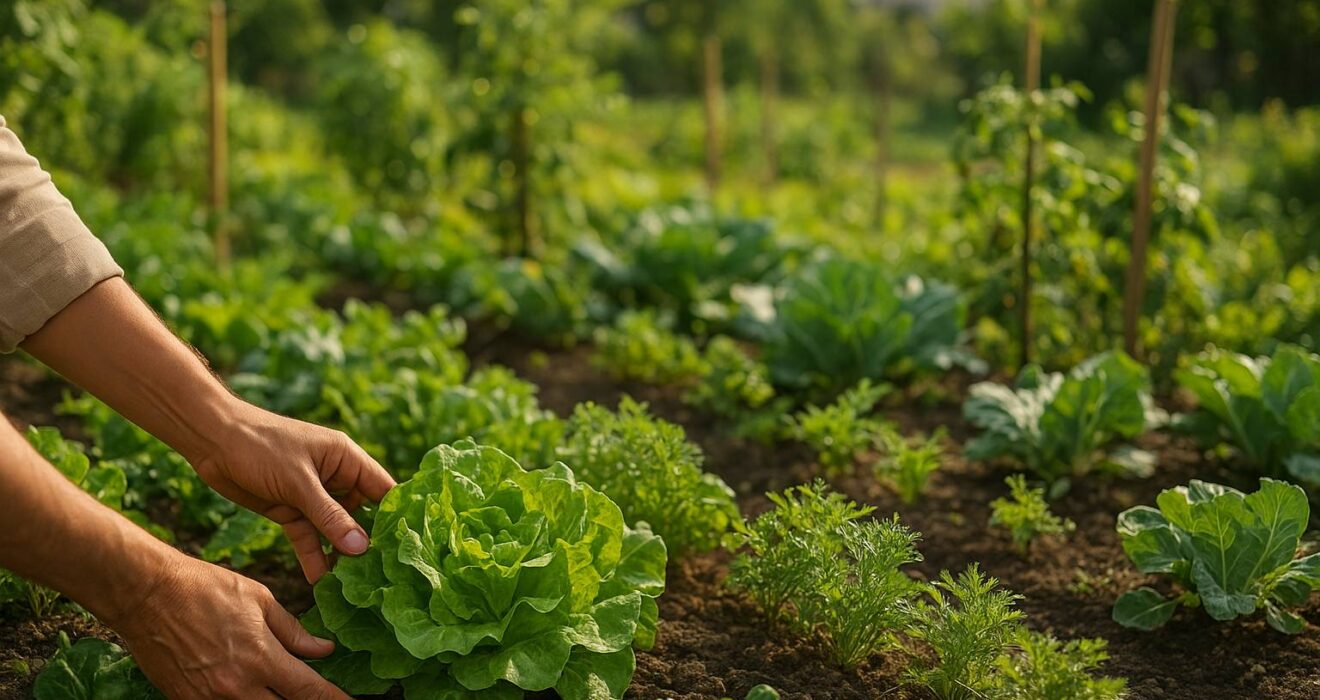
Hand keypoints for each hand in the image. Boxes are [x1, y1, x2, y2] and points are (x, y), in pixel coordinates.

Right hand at [116, 553, 349, 699]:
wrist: (144, 593)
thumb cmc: (203, 587)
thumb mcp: (258, 599)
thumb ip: (292, 630)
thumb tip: (324, 649)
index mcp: (260, 658)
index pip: (309, 692)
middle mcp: (237, 686)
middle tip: (314, 695)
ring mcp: (208, 699)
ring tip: (283, 690)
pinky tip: (253, 691)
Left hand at [192, 401, 394, 582]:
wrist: (211, 440)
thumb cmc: (261, 446)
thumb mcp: (299, 482)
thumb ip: (329, 516)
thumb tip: (361, 547)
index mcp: (346, 459)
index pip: (382, 489)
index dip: (395, 516)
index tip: (408, 547)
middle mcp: (334, 477)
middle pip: (361, 514)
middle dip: (368, 542)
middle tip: (382, 576)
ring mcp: (312, 496)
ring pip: (334, 530)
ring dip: (340, 555)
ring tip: (353, 586)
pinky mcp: (290, 510)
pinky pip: (308, 538)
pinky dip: (313, 557)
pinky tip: (320, 582)